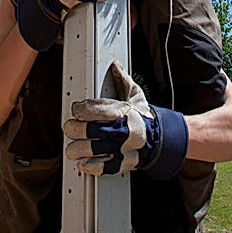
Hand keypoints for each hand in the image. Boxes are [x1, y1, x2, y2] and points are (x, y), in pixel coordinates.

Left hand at [63, 60, 188, 178]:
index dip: (78, 110)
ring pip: (87, 150)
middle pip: (84, 130)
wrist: (161, 139)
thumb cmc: (143, 117)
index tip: (76, 110)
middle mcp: (120, 130)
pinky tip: (83, 161)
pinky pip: (98, 167)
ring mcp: (120, 148)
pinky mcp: (121, 163)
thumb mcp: (135, 96)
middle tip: (70, 128)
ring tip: (73, 147)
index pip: (90, 109)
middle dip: (72, 128)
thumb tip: (114, 65)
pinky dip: (87, 165)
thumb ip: (122, 80)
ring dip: (75, 149)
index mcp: (122, 112)